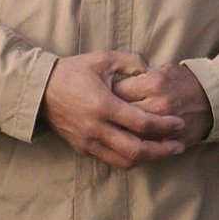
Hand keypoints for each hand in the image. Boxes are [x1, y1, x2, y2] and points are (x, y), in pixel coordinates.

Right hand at [40, 51, 185, 168]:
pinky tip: (144, 153)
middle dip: (161, 150)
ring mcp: (88, 141)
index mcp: (103, 105)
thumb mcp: (103, 58)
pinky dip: (131, 160)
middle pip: (136, 149)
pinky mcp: (82, 148)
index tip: (179, 123)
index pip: (141, 123)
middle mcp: (96, 128)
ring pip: (124, 160)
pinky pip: (111, 160)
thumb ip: (132, 61)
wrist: (39, 90)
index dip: (164, 126)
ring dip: (148, 159)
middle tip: (179, 145)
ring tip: (166, 152)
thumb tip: (155, 69)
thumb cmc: (73, 71)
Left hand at [111, 63, 213, 149]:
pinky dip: (131, 150)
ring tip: (109, 131)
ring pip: (130, 137)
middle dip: (108, 117)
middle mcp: (158, 105)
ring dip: (117, 136)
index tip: (101, 95)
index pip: (117, 91)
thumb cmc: (183, 81)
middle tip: (101, 115)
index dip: (105, 93)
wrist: (213, 97)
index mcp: (154, 84)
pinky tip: (123, 145)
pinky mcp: (170, 141)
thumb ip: (136, 73)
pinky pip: (144, 150)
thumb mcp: (160, 69)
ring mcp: (164, 126)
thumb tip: (110, 82)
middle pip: (120, 116)